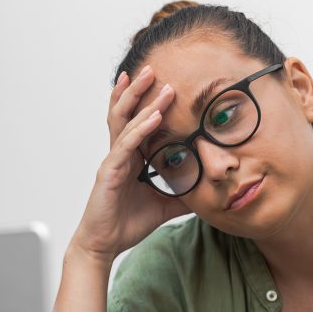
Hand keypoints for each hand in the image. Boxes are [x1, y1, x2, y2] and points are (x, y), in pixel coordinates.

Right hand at [72, 65, 189, 261]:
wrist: (104, 244)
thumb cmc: (127, 223)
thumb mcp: (165, 206)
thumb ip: (183, 195)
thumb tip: (208, 192)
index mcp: (130, 158)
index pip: (137, 122)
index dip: (146, 102)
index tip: (161, 82)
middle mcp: (120, 154)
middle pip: (126, 112)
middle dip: (139, 89)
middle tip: (153, 67)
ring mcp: (113, 160)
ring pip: (123, 121)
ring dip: (138, 98)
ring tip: (150, 78)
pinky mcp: (109, 172)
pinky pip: (125, 145)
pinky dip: (140, 129)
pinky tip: (154, 116)